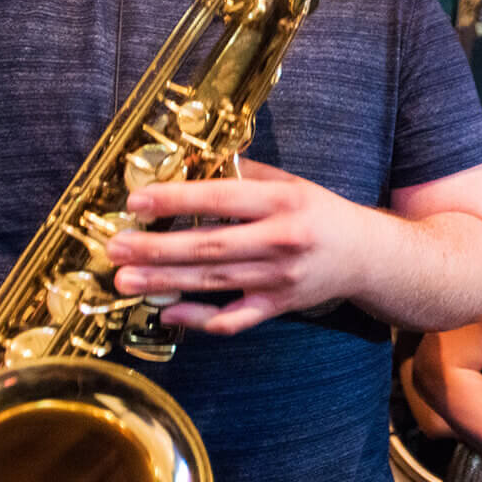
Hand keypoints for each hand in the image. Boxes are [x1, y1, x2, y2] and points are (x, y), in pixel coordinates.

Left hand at [107, 159, 362, 333]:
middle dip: (157, 248)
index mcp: (282, 202)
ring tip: (125, 279)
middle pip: (209, 247)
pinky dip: (199, 319)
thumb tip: (192, 162)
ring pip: (213, 283)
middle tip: (116, 247)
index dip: (177, 200)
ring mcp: (278, 279)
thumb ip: (245, 173)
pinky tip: (167, 312)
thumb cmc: (320, 212)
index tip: (138, 201)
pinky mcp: (277, 307)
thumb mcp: (290, 183)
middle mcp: (280, 241)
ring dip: (164, 282)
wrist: (365, 256)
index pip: (221, 200)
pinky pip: (234, 319)